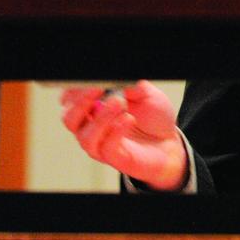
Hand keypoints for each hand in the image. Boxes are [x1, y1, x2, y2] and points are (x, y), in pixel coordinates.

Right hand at [59, 80, 188, 189]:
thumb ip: (131, 86)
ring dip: (101, 117)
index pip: (71, 100)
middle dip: (80, 102)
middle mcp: (91, 127)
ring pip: (86, 136)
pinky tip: (128, 119)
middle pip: (69, 118)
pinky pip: (106, 147)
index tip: (91, 82)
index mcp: (92, 109)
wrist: (169, 143)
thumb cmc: (152, 118)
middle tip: (98, 89)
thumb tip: (118, 81)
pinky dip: (116, 131)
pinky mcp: (114, 158)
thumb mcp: (146, 94)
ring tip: (119, 103)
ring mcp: (101, 144)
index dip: (75, 91)